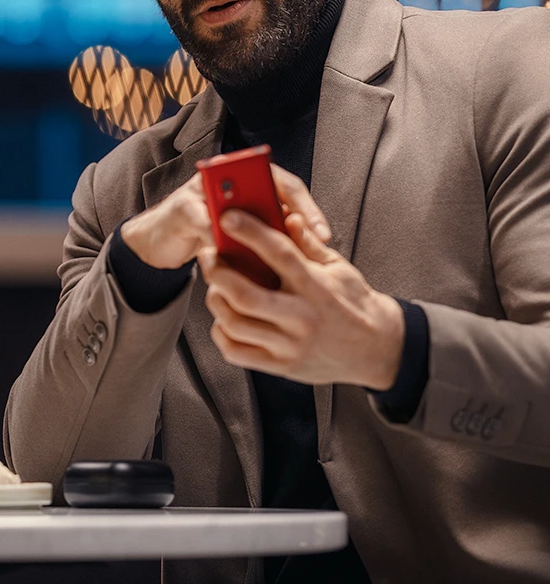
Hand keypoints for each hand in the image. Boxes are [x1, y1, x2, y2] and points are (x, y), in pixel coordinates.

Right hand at [120, 161, 331, 271]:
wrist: (165, 241)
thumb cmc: (212, 240)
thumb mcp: (247, 243)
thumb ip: (270, 240)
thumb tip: (306, 254)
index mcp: (251, 184)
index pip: (289, 188)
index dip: (309, 209)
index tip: (325, 236)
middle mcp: (231, 179)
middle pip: (267, 187)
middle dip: (287, 211)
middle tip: (309, 237)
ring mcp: (205, 189)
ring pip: (238, 201)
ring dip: (253, 226)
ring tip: (273, 250)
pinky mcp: (183, 207)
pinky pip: (205, 221)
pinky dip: (218, 237)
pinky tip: (231, 257)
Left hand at [199, 210, 404, 388]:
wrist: (375, 349)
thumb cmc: (355, 304)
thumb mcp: (339, 267)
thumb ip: (309, 243)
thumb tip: (288, 216)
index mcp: (316, 287)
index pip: (278, 253)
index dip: (250, 232)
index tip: (228, 217)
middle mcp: (301, 318)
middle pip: (245, 294)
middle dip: (218, 271)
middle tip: (208, 255)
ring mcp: (289, 346)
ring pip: (235, 324)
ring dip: (216, 300)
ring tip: (215, 285)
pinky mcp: (281, 367)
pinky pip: (237, 352)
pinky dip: (221, 332)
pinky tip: (224, 317)